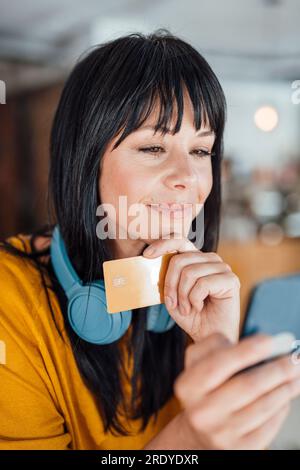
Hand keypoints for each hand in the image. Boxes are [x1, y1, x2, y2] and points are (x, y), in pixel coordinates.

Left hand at [143, 235, 239, 342]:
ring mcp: (223, 268)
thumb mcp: (173, 296)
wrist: (209, 337)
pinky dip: (194, 300)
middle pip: (180, 260)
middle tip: (173, 303)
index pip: (180, 242)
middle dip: (170, 284)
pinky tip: (199, 308)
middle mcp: (211, 259)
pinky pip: (202, 284)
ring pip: (190, 272)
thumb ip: (167, 279)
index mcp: (197, 259)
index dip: (163, 245)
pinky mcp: (231, 280)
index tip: (147, 255)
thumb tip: (152, 262)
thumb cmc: (192, 316)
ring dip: (183, 296)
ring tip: (187, 308)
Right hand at [174, 333, 299, 449]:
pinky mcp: (241, 448)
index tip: (270, 340)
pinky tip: (286, 394)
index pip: (218, 364)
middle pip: (248, 386)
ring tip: (296, 373)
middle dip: (276, 369)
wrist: (199, 429)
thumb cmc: (205, 385)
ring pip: (263, 406)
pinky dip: (282, 406)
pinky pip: (269, 425)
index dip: (247, 350)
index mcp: (188, 386)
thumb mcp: (198, 361)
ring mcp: (222, 434)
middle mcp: (202, 412)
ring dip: (286, 386)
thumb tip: (258, 344)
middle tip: (294, 357)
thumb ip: (217, 344)